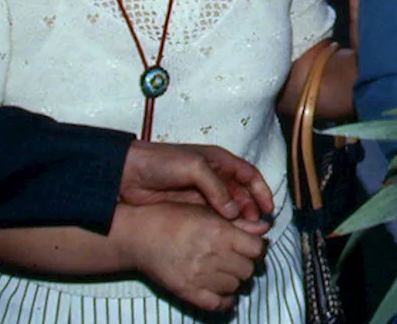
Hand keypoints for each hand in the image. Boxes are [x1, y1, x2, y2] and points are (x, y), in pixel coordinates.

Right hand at [113, 202, 267, 311]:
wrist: (140, 235)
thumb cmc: (173, 217)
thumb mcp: (208, 211)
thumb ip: (239, 222)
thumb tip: (265, 228)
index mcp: (221, 232)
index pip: (257, 249)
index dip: (258, 247)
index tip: (251, 246)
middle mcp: (213, 255)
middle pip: (248, 269)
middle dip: (247, 264)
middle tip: (238, 259)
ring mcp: (200, 276)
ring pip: (235, 286)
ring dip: (235, 280)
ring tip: (227, 271)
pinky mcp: (188, 292)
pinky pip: (218, 304)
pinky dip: (225, 300)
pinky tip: (224, 292)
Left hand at [120, 141, 273, 221]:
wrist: (128, 175)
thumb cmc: (161, 162)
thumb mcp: (193, 167)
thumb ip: (216, 187)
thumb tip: (233, 211)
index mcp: (218, 161)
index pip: (248, 174)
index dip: (261, 190)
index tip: (268, 208)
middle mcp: (214, 177)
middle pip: (241, 194)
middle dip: (251, 209)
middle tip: (257, 226)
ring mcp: (202, 193)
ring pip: (229, 208)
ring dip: (239, 220)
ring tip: (245, 233)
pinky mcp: (190, 208)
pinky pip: (213, 218)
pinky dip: (222, 226)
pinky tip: (226, 235)